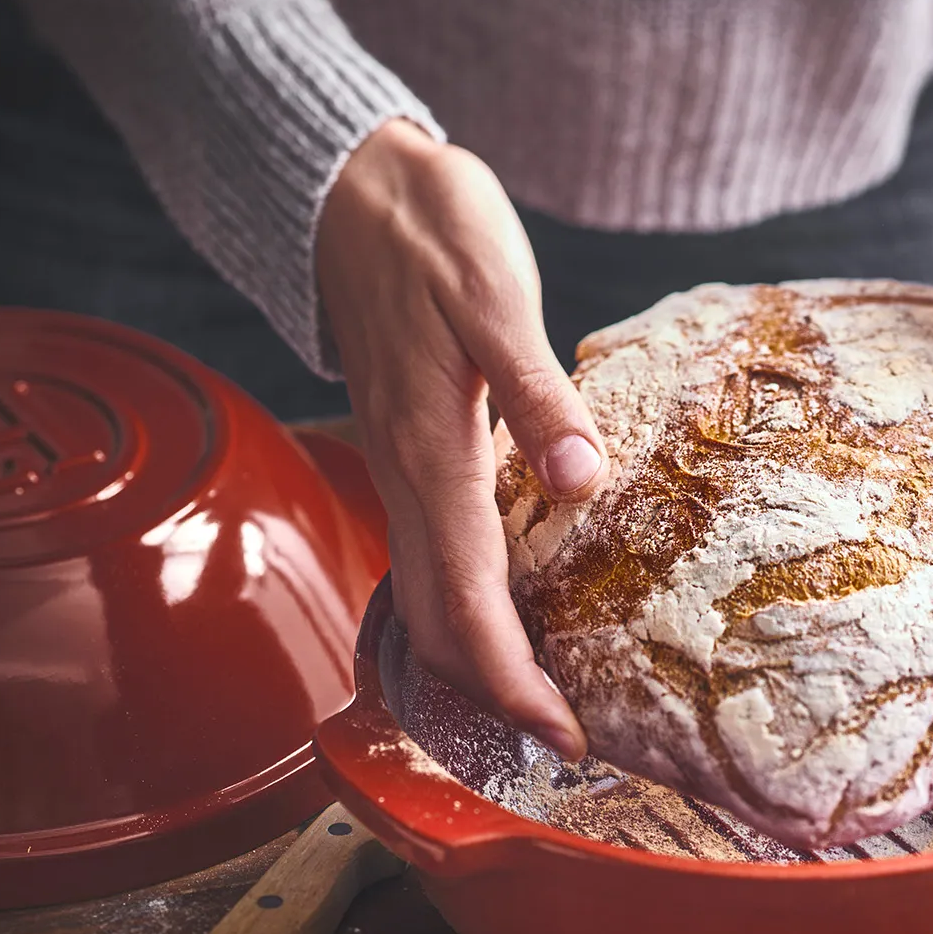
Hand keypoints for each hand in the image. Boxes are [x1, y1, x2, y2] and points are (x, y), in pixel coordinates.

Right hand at [317, 120, 607, 757]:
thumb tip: (583, 479)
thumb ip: (537, 393)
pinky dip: (469, 607)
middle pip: (441, 624)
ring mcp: (403, 468)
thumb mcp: (493, 296)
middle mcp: (408, 478)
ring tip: (544, 697)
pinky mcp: (411, 450)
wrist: (349, 191)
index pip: (468, 606)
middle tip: (565, 742)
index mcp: (433, 456)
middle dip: (498, 696)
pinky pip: (433, 555)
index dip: (514, 684)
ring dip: (482, 660)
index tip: (563, 738)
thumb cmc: (428, 233)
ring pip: (431, 597)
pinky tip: (513, 610)